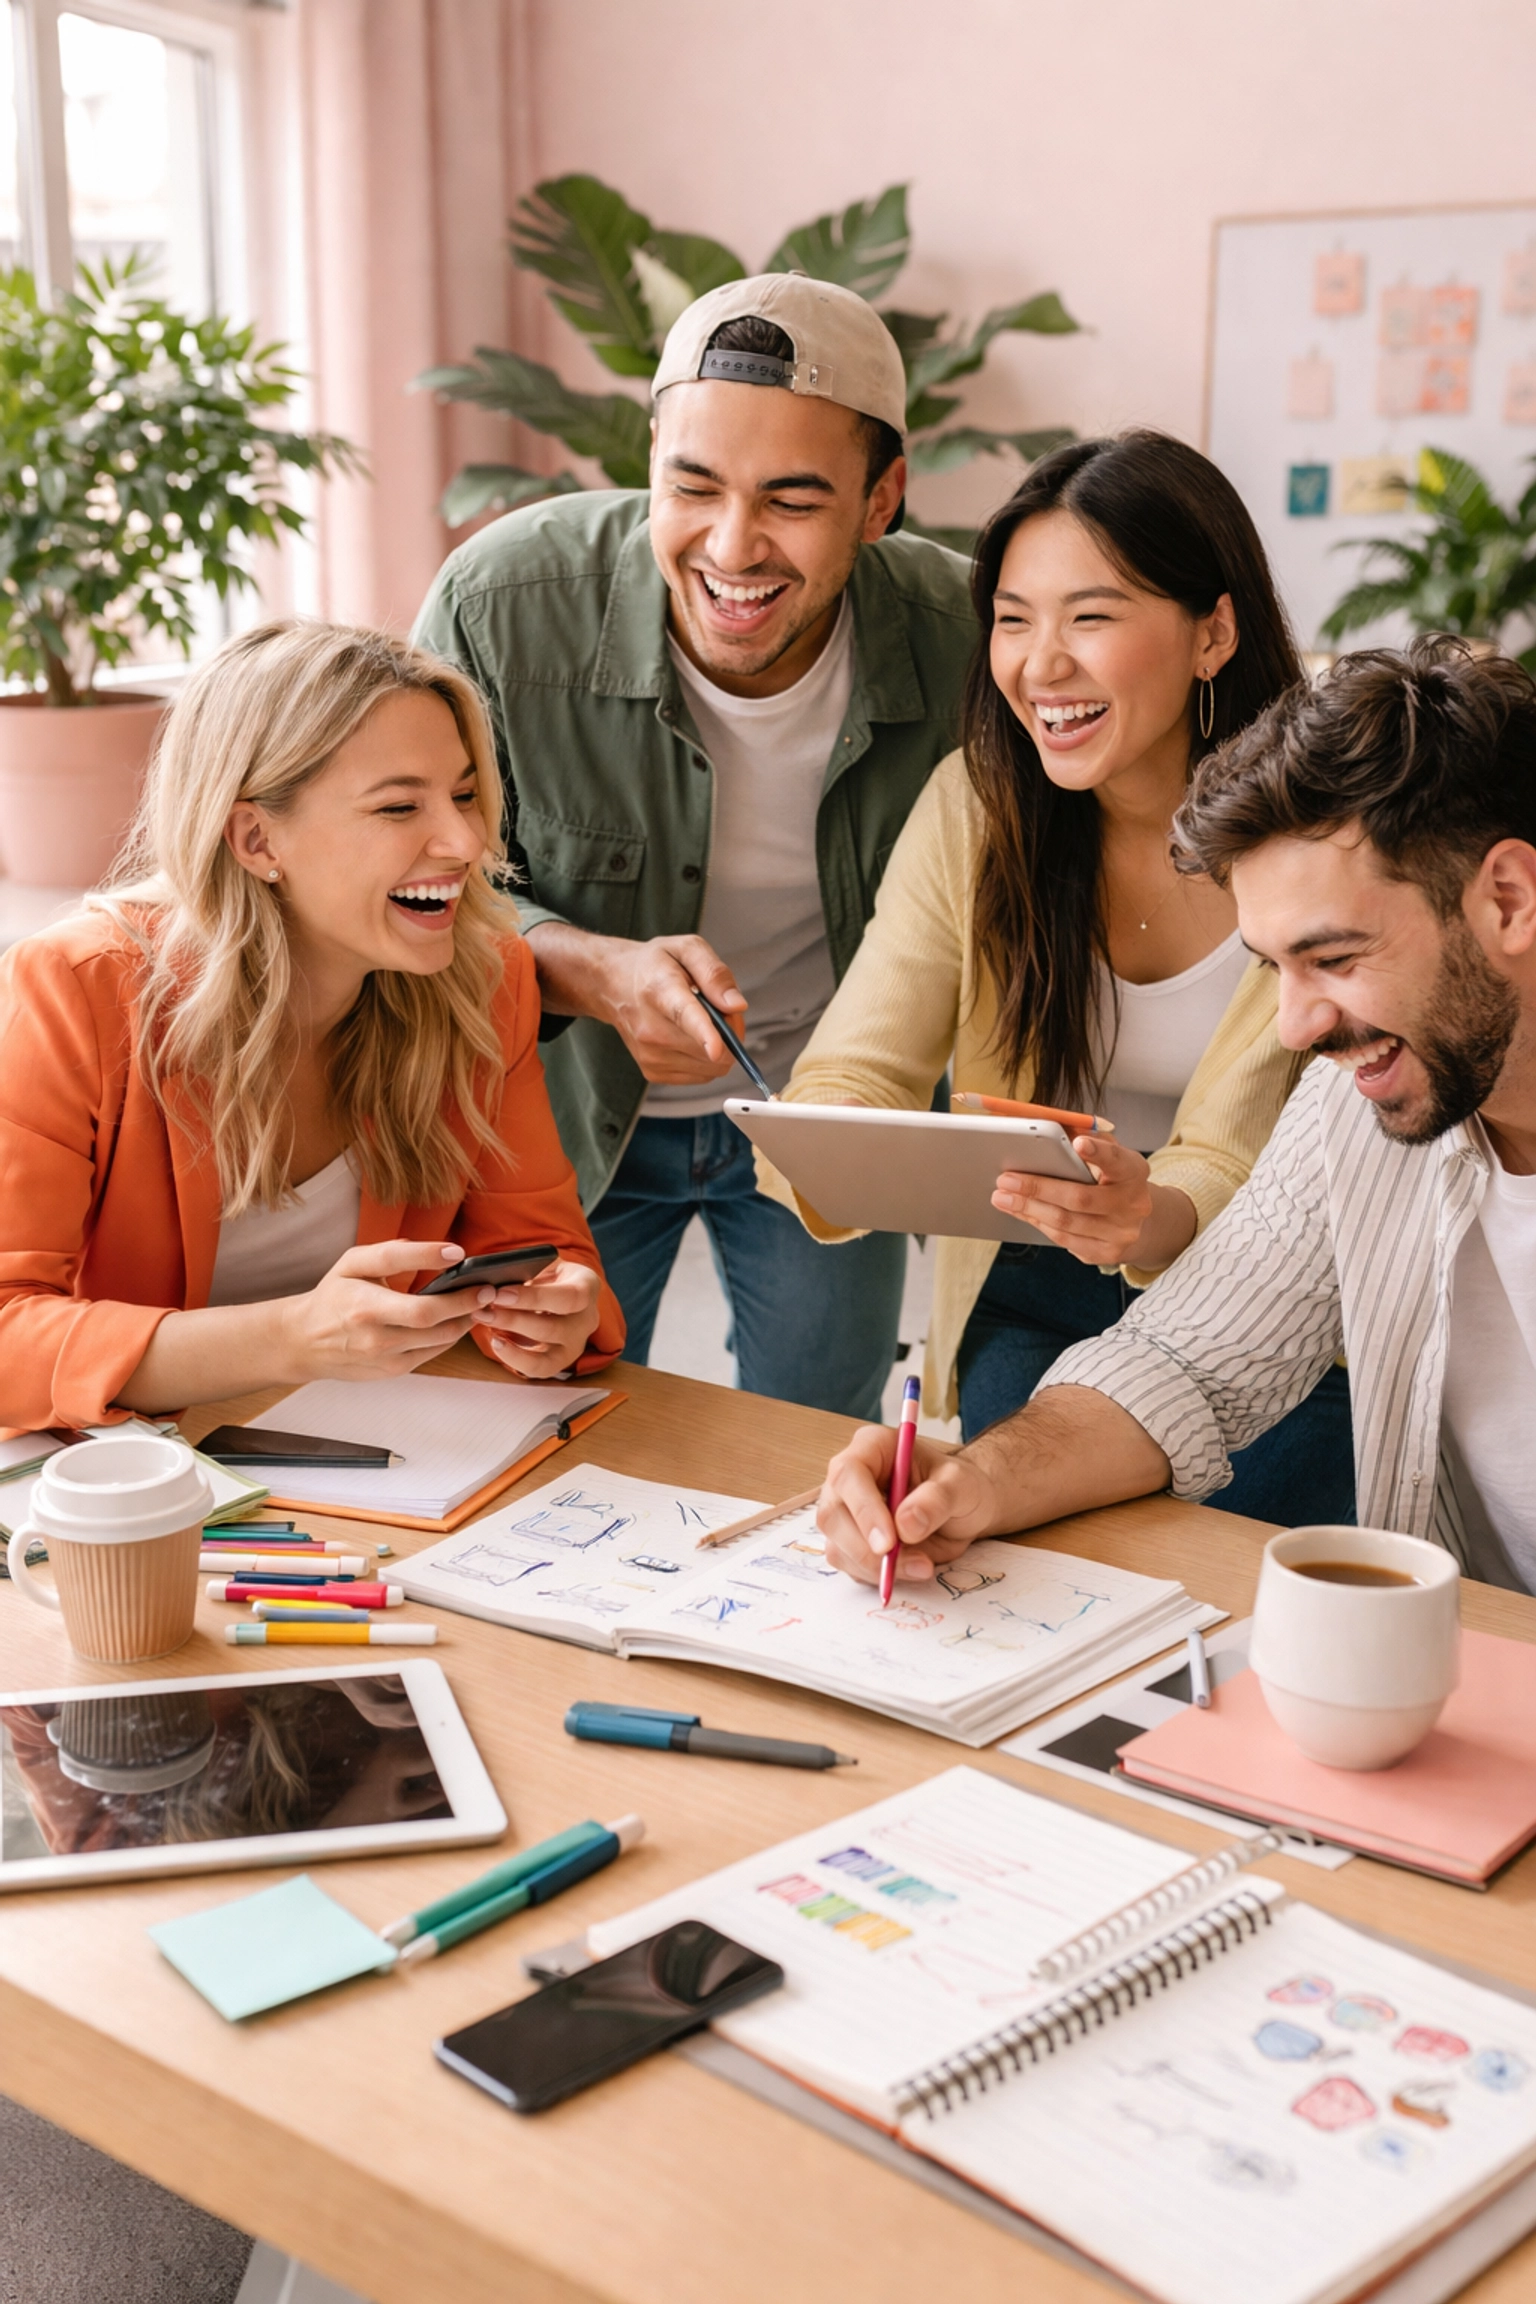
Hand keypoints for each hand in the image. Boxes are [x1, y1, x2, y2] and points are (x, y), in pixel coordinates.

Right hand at [276, 1241, 482, 1379]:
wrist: (305, 1342)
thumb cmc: (333, 1296)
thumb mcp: (353, 1264)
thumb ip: (394, 1254)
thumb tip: (443, 1251)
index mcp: (365, 1308)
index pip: (418, 1303)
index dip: (448, 1286)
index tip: (463, 1258)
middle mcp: (376, 1338)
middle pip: (435, 1324)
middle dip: (467, 1305)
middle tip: (487, 1288)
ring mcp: (386, 1359)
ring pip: (440, 1341)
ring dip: (464, 1321)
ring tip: (479, 1302)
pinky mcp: (393, 1371)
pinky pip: (433, 1352)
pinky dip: (449, 1334)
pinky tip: (456, 1318)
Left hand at [470, 1257, 601, 1377]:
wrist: (555, 1293)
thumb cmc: (547, 1275)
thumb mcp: (543, 1262)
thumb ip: (526, 1267)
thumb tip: (496, 1275)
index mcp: (587, 1287)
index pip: (569, 1298)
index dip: (534, 1298)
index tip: (501, 1293)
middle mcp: (587, 1319)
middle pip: (554, 1328)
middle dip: (514, 1319)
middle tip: (484, 1308)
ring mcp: (576, 1344)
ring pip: (546, 1352)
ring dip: (511, 1338)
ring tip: (484, 1320)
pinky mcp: (561, 1362)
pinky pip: (539, 1369)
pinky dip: (514, 1358)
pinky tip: (496, 1341)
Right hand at [601, 934, 747, 1083]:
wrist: (614, 985)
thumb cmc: (653, 965)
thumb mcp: (687, 949)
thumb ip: (715, 973)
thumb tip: (737, 1005)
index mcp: (660, 990)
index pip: (684, 1015)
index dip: (704, 1034)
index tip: (715, 1048)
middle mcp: (650, 1028)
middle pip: (708, 1049)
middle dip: (729, 1033)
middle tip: (720, 1010)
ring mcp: (650, 1054)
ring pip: (710, 1067)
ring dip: (719, 1048)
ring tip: (703, 1021)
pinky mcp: (653, 1072)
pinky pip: (701, 1076)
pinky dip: (705, 1060)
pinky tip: (691, 1037)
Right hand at [817, 1425, 1002, 1586]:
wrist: (963, 1511)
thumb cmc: (959, 1487)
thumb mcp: (961, 1485)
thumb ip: (936, 1500)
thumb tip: (905, 1524)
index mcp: (872, 1447)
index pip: (849, 1474)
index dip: (863, 1509)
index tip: (888, 1543)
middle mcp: (849, 1478)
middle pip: (833, 1515)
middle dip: (867, 1549)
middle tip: (913, 1564)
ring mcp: (845, 1511)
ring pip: (837, 1547)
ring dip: (877, 1567)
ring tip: (922, 1565)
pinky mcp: (848, 1542)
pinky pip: (849, 1566)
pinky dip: (877, 1575)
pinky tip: (909, 1567)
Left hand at [992, 1134, 1164, 1264]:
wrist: (1135, 1222)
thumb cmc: (1112, 1179)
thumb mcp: (1107, 1156)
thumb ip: (1086, 1139)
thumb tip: (1052, 1127)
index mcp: (1134, 1171)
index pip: (1117, 1160)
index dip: (1098, 1152)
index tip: (1077, 1144)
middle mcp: (1133, 1204)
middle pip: (1080, 1198)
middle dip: (1037, 1188)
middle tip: (1007, 1180)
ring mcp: (1120, 1233)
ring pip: (1065, 1222)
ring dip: (1028, 1208)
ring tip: (1002, 1197)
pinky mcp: (1105, 1253)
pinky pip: (1063, 1239)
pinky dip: (1037, 1222)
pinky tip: (1020, 1212)